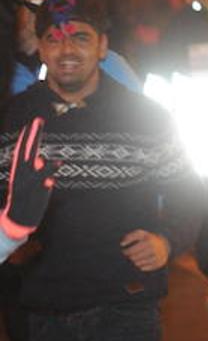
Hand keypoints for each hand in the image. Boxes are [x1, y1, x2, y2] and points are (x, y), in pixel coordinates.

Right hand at [0, 117, 54, 239]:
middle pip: (28, 153)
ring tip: (57, 158)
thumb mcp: (29, 180)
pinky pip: (43, 186)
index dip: (27, 136)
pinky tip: (53, 176)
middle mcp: (22, 175)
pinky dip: (47, 180)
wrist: (18, 219)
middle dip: (33, 137)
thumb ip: (36, 168)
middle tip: (38, 120)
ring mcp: (29, 186)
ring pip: (38, 171)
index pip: (23, 150)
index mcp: (19, 170)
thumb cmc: (26, 197)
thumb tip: (43, 158)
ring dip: (47, 165)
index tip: (32, 122)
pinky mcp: (36, 196)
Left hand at [120, 230, 169, 271]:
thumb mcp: (141, 234)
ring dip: (134, 262)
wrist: (165, 244)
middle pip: (133, 258)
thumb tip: (122, 244)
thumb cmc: (149, 239)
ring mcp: (156, 257)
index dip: (125, 252)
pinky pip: (144, 268)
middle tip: (130, 256)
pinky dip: (141, 266)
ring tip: (135, 258)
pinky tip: (141, 262)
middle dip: (130, 257)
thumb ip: (130, 236)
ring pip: (137, 264)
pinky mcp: (158, 263)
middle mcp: (153, 249)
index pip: (131, 251)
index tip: (124, 251)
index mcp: (148, 241)